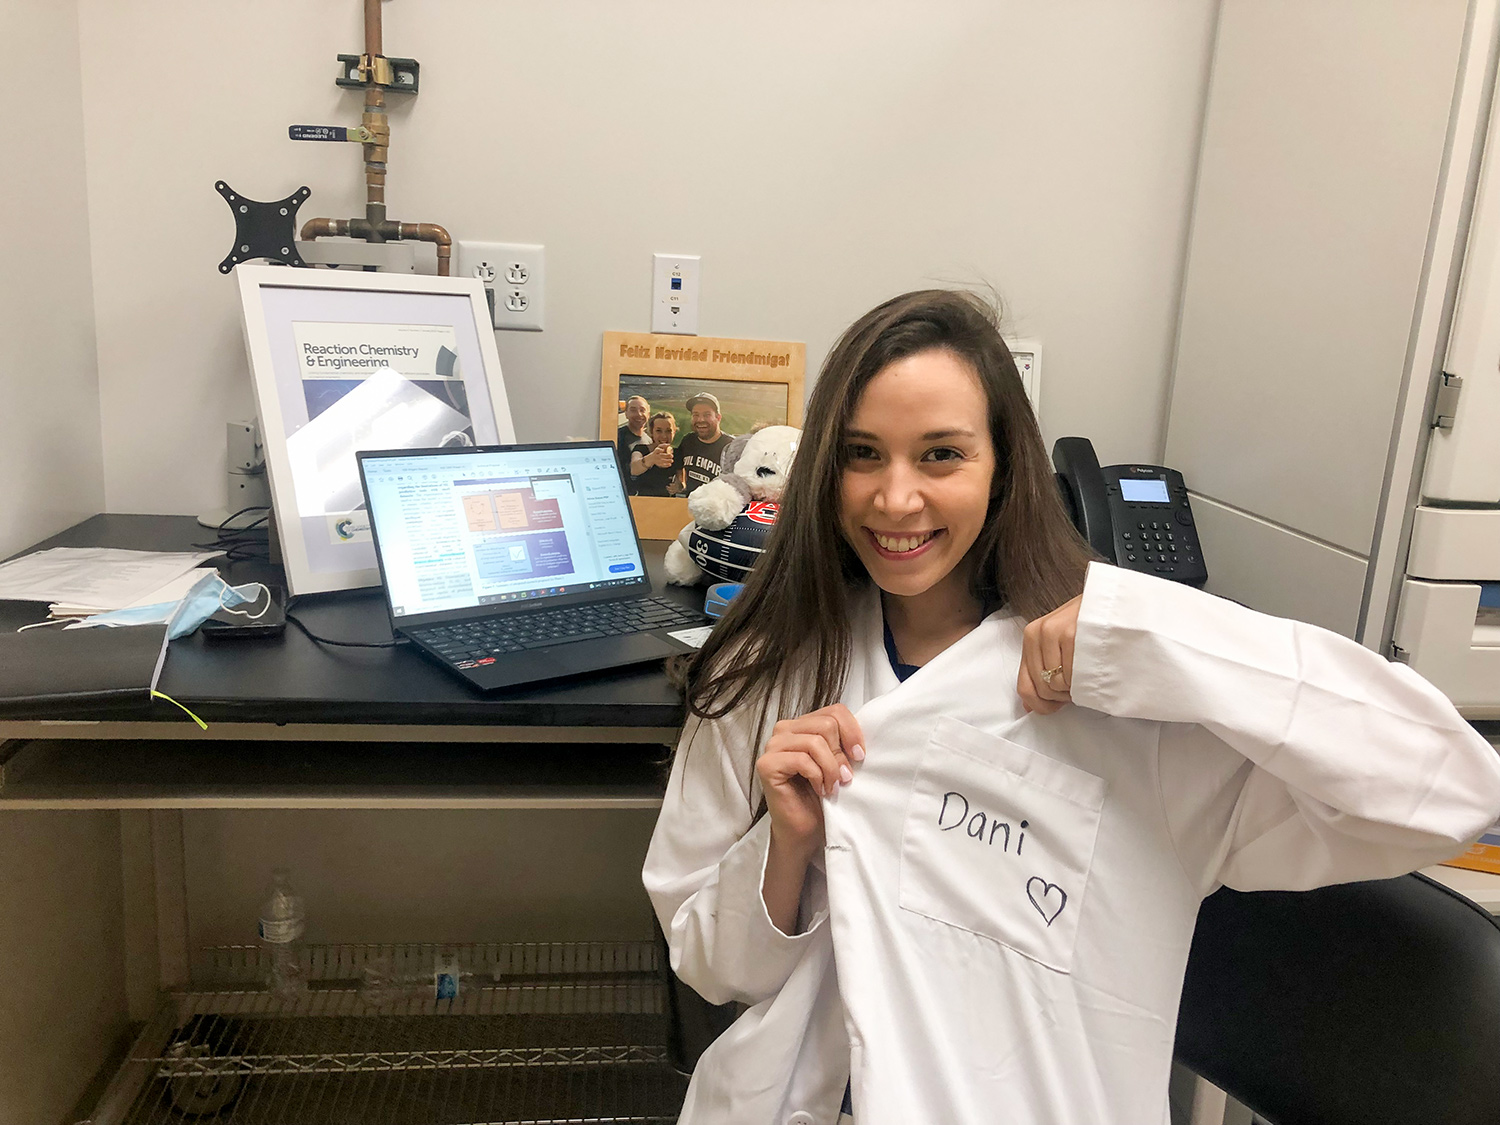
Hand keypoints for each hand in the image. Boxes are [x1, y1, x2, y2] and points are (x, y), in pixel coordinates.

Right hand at [647, 444, 672, 467]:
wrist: (652, 458)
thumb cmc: (658, 452)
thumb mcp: (659, 447)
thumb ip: (664, 445)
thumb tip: (670, 445)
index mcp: (656, 451)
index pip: (657, 450)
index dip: (660, 450)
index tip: (663, 450)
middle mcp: (656, 456)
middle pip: (661, 455)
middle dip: (667, 455)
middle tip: (671, 455)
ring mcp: (657, 460)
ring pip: (663, 461)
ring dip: (668, 461)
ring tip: (672, 460)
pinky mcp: (659, 464)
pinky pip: (663, 465)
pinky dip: (667, 465)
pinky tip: (669, 464)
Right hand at [755, 704, 864, 852]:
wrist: (805, 829)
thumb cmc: (822, 796)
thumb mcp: (838, 761)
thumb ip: (842, 742)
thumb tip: (862, 733)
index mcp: (803, 725)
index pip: (834, 711)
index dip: (852, 732)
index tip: (860, 756)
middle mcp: (784, 730)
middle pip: (826, 724)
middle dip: (840, 754)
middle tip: (844, 777)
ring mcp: (773, 746)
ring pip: (815, 742)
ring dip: (830, 768)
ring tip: (833, 786)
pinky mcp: (767, 764)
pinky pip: (802, 760)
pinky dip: (817, 776)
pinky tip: (819, 789)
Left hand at [1017, 594, 1081, 714]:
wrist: (1113, 600)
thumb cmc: (1087, 623)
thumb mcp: (1058, 642)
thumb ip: (1042, 670)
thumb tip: (1030, 706)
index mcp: (1031, 636)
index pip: (1024, 686)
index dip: (1041, 705)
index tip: (1056, 706)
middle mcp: (1039, 633)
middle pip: (1042, 689)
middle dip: (1062, 696)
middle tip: (1077, 685)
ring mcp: (1054, 633)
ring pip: (1058, 685)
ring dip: (1075, 688)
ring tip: (1086, 673)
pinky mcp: (1072, 635)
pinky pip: (1074, 677)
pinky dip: (1085, 681)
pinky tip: (1093, 668)